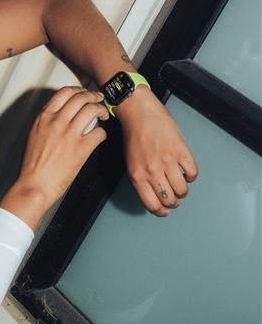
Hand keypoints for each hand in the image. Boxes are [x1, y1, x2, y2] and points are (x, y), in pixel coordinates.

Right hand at [0, 86, 107, 227]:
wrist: (35, 185)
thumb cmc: (33, 165)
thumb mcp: (34, 134)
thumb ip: (47, 121)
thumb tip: (61, 114)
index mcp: (44, 117)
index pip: (64, 92)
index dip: (78, 90)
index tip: (83, 93)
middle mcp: (56, 122)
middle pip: (81, 98)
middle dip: (93, 96)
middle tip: (98, 99)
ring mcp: (69, 135)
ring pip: (92, 110)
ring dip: (101, 110)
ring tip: (103, 114)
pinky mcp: (81, 149)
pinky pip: (99, 133)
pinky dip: (103, 132)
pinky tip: (100, 136)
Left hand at [116, 86, 197, 216]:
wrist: (139, 112)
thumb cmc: (134, 135)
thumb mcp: (131, 162)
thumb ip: (141, 180)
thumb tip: (154, 196)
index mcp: (137, 176)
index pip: (152, 205)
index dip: (161, 212)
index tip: (165, 211)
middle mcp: (152, 171)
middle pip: (169, 200)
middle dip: (174, 202)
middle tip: (174, 197)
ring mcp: (167, 161)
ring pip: (182, 190)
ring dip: (183, 191)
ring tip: (181, 184)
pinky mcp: (181, 150)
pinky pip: (192, 172)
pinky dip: (192, 175)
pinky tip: (186, 171)